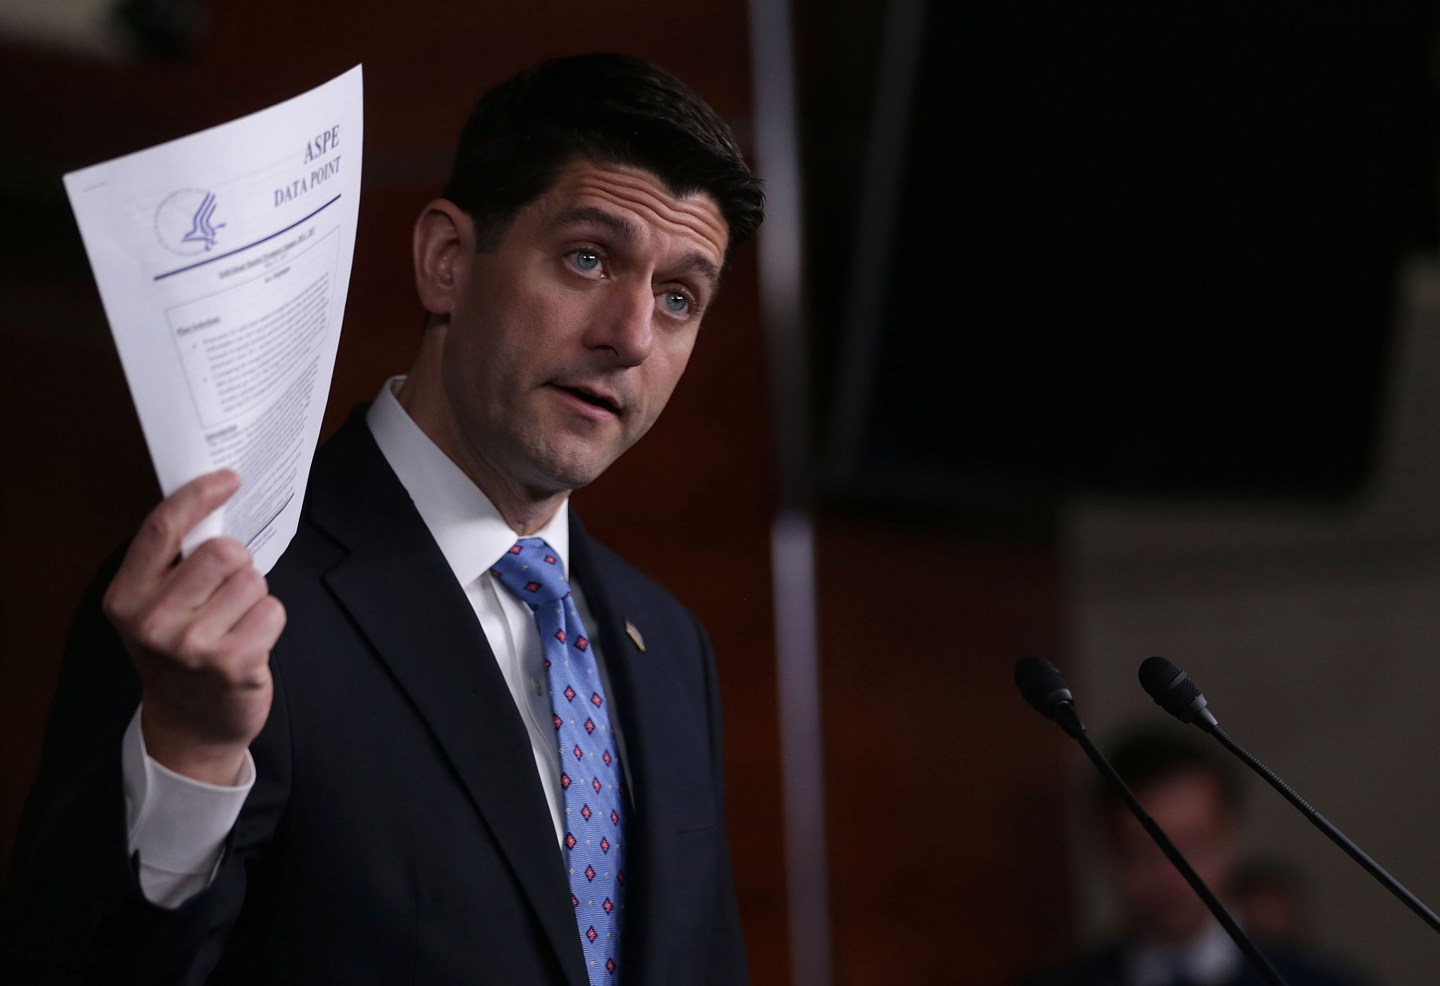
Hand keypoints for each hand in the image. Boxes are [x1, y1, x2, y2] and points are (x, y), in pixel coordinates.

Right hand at [103, 469, 285, 783]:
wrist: (191, 724)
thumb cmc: (180, 652)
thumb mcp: (156, 607)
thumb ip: (173, 563)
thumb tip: (216, 500)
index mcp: (127, 597)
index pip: (163, 528)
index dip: (200, 495)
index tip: (229, 478)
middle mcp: (152, 621)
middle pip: (222, 550)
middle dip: (237, 562)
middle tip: (227, 589)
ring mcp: (191, 646)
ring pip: (253, 579)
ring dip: (254, 595)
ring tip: (234, 622)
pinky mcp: (232, 665)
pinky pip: (273, 610)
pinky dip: (269, 619)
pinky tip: (249, 642)